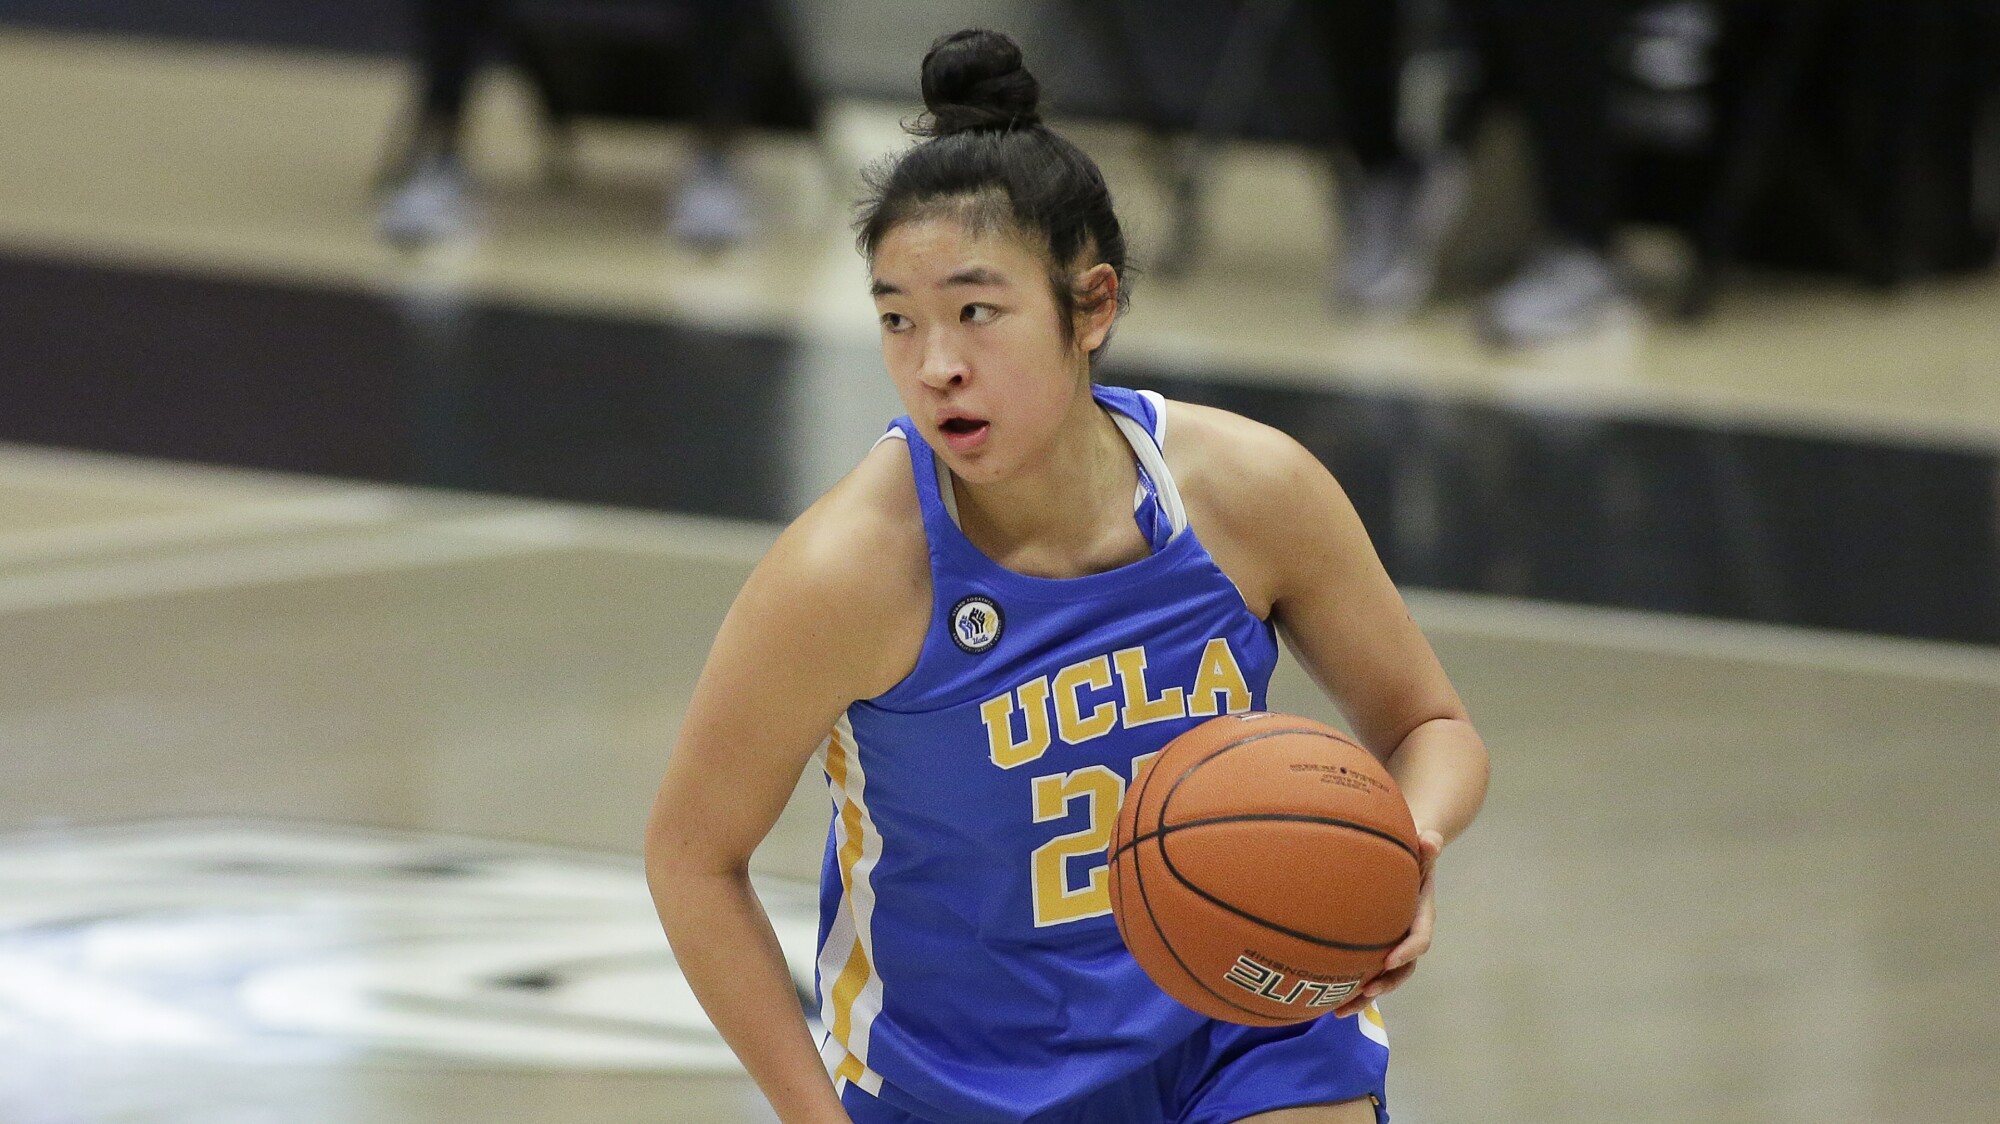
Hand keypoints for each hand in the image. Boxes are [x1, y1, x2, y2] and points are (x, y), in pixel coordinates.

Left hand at [1334, 828, 1442, 1018]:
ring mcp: (1390, 944)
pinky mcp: (1373, 947)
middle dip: (1385, 984)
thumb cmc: (1410, 850)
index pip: (1419, 937)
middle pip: (1401, 969)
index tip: (1389, 960)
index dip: (1407, 951)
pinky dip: (1347, 986)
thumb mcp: (1420, 846)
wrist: (1404, 857)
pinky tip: (1322, 1000)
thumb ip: (1426, 844)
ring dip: (1362, 996)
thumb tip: (1430, 838)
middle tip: (1366, 993)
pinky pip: (1363, 970)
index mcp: (1420, 915)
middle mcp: (1406, 935)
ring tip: (1339, 1011)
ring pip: (1380, 977)